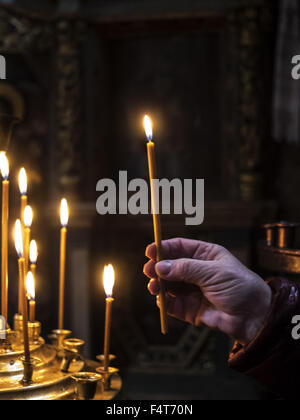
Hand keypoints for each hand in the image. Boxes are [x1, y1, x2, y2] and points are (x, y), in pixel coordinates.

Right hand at [144, 238, 271, 344]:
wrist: (254, 317)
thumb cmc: (240, 287)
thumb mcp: (213, 272)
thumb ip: (186, 268)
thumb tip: (161, 266)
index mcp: (205, 255)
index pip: (179, 247)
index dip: (163, 248)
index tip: (149, 252)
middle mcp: (197, 271)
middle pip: (170, 266)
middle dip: (158, 268)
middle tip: (148, 271)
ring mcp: (193, 290)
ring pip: (169, 285)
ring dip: (159, 285)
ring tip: (154, 287)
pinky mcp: (191, 308)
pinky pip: (173, 304)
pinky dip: (165, 302)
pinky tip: (162, 300)